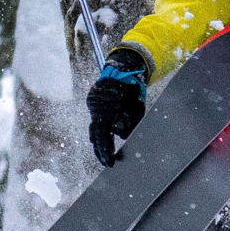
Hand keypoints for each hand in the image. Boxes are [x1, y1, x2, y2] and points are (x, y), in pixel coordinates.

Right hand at [87, 47, 149, 165]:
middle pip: (96, 134)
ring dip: (99, 142)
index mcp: (107, 109)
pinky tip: (98, 141)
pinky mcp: (92, 101)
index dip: (106, 150)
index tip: (110, 162)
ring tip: (103, 156)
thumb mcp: (137, 107)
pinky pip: (95, 119)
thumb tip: (121, 136)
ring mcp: (93, 103)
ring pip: (94, 127)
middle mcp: (96, 106)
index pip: (104, 135)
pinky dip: (97, 131)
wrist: (123, 67)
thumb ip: (130, 122)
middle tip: (107, 164)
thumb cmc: (133, 88)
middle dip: (101, 150)